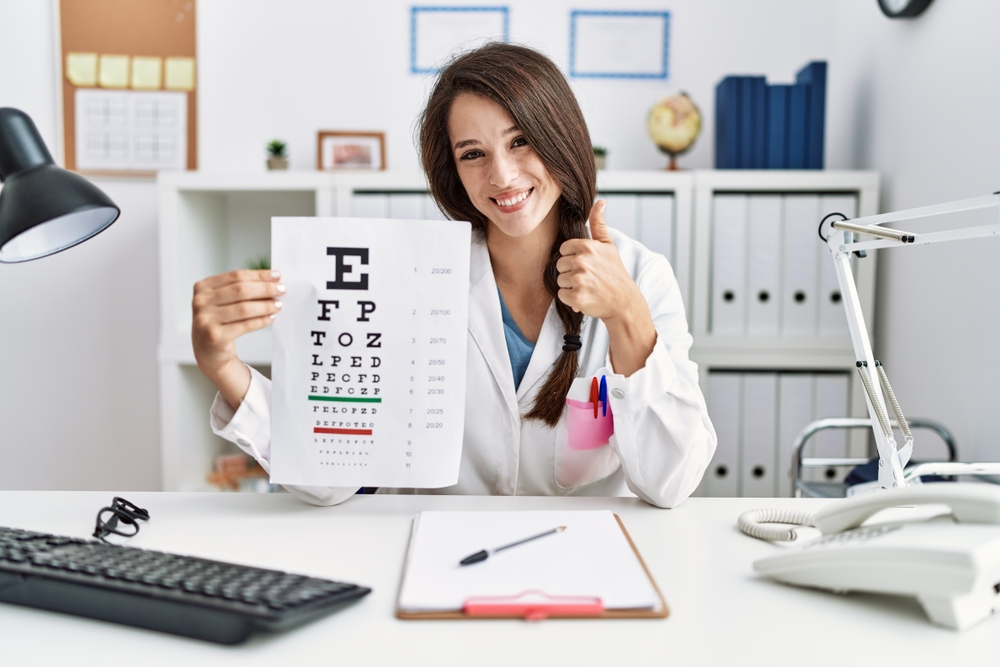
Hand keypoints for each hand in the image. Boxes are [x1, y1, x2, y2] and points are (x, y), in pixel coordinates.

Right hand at [192, 269, 283, 407]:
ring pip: (244, 308)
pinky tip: (271, 318)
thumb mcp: (222, 301)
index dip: (259, 275)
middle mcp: (200, 302)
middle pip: (241, 290)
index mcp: (202, 287)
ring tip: (278, 305)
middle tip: (282, 290)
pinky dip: (261, 321)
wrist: (208, 352)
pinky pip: (245, 325)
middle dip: (265, 289)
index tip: (277, 276)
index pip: (236, 276)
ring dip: (266, 306)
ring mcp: (206, 319)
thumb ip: (240, 289)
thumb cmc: (219, 322)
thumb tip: (271, 281)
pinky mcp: (215, 336)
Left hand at [556, 200, 655, 375]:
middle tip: (589, 277)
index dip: (572, 258)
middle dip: (571, 272)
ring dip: (571, 286)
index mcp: (587, 246)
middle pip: (559, 266)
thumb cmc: (614, 272)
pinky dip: (571, 299)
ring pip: (560, 280)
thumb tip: (600, 201)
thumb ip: (599, 223)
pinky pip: (562, 295)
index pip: (563, 250)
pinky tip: (585, 296)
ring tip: (588, 287)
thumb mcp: (608, 244)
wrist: (623, 300)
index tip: (586, 264)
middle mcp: (582, 261)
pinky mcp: (577, 296)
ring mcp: (580, 279)